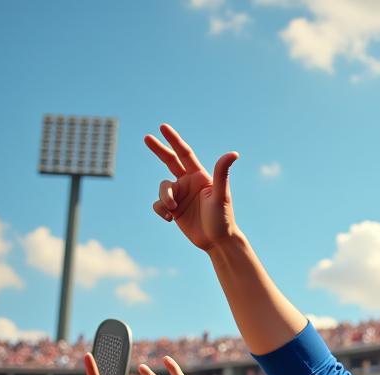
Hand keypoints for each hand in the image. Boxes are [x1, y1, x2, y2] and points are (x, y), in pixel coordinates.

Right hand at [145, 124, 238, 251]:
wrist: (217, 242)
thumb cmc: (223, 219)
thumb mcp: (221, 195)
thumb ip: (222, 173)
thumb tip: (233, 153)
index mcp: (200, 176)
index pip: (185, 154)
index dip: (174, 140)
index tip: (163, 127)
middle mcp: (188, 183)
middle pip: (170, 161)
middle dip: (158, 149)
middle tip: (146, 137)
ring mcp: (180, 196)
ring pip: (162, 188)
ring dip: (164, 197)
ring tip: (174, 210)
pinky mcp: (173, 210)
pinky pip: (158, 204)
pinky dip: (161, 209)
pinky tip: (170, 218)